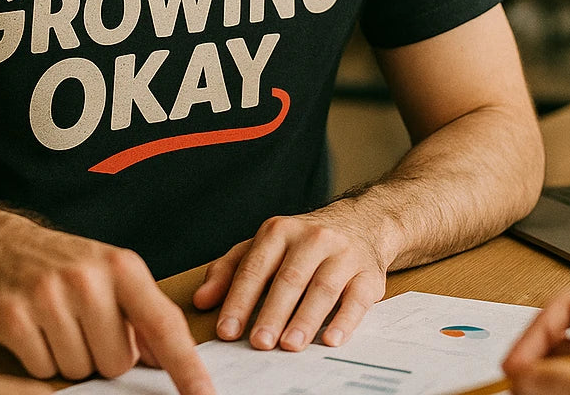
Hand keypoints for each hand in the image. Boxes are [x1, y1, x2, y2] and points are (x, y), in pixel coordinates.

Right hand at [0, 212, 213, 393]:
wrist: (4, 245)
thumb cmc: (71, 266)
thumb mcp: (115, 276)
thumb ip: (145, 316)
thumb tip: (162, 359)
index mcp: (123, 266)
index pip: (162, 325)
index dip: (185, 367)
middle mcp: (88, 278)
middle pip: (117, 362)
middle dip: (104, 354)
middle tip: (86, 323)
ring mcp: (48, 296)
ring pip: (79, 371)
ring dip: (73, 358)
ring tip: (60, 321)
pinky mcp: (13, 317)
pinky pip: (42, 371)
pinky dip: (42, 360)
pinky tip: (37, 328)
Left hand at [191, 200, 390, 352]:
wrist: (361, 223)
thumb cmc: (302, 243)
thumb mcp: (264, 246)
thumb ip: (230, 270)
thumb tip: (201, 300)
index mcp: (279, 231)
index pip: (255, 267)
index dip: (240, 300)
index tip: (227, 330)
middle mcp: (312, 238)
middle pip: (289, 278)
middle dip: (272, 313)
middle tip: (259, 343)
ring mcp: (342, 254)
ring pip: (322, 287)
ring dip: (305, 318)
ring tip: (289, 345)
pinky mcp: (368, 274)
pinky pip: (357, 298)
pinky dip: (345, 321)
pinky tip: (331, 340)